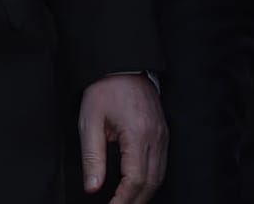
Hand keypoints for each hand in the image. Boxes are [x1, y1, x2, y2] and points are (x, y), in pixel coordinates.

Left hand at [78, 74, 165, 202]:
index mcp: (138, 133)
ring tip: (127, 203)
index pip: (135, 179)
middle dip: (135, 202)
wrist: (124, 64)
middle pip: (151, 182)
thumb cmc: (106, 89)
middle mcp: (156, 136)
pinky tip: (138, 187)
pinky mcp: (163, 133)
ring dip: (144, 194)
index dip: (123, 200)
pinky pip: (162, 164)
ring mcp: (163, 134)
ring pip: (160, 175)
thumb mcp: (90, 122)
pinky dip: (151, 181)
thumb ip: (92, 158)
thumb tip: (92, 187)